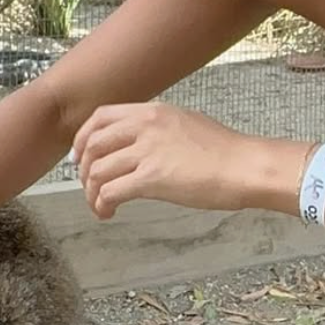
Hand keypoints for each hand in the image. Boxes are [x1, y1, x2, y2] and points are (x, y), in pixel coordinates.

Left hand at [71, 102, 262, 219]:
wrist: (244, 167)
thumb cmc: (226, 151)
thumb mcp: (187, 123)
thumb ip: (160, 128)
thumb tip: (143, 143)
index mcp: (153, 111)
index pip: (101, 117)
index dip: (83, 138)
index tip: (80, 156)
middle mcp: (145, 126)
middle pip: (93, 145)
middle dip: (84, 169)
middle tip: (88, 186)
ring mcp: (148, 151)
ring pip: (97, 171)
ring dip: (92, 192)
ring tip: (100, 205)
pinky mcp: (152, 178)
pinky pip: (110, 192)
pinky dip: (102, 205)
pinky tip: (109, 213)